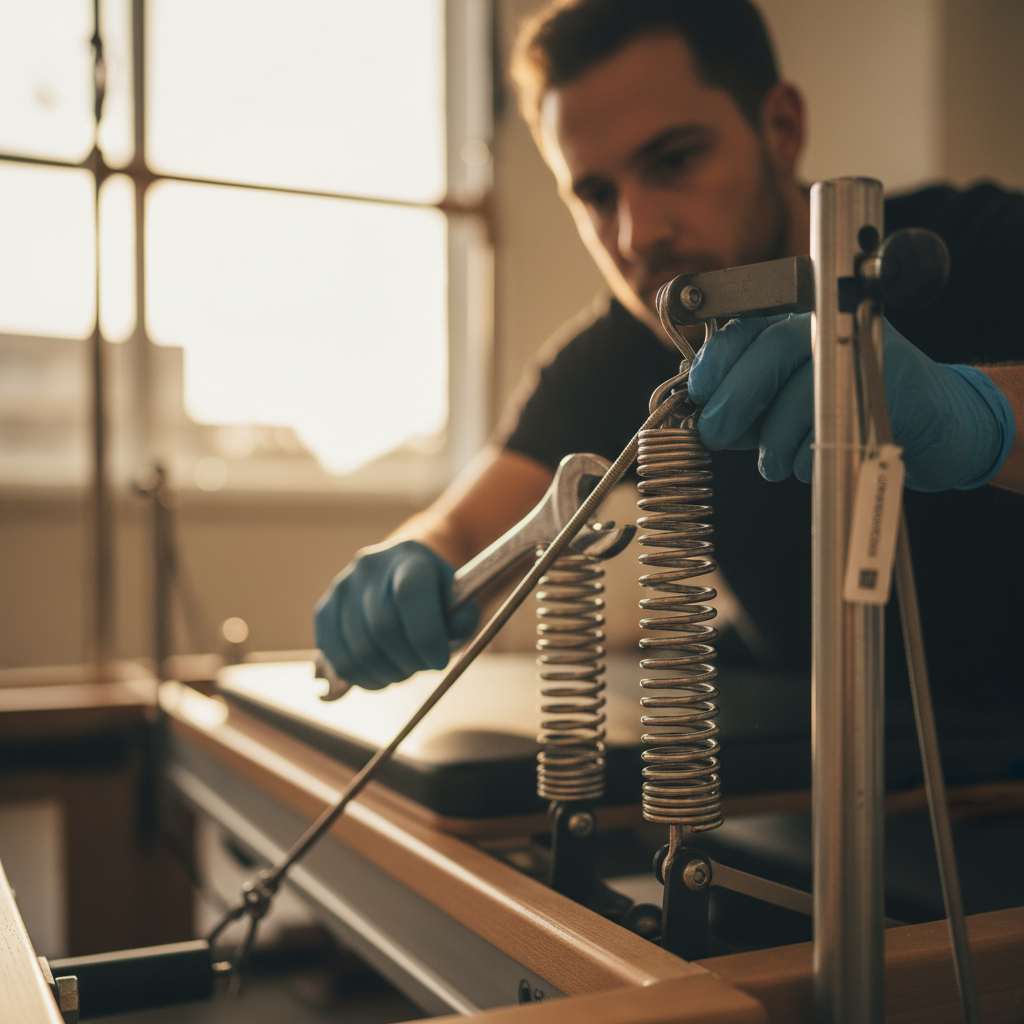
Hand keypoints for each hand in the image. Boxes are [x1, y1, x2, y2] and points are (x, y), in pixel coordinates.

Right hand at [314, 540, 480, 689]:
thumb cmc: (438, 598)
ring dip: (385, 674)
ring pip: (357, 649)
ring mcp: (342, 586)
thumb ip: (461, 623)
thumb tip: (436, 651)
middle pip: (382, 627)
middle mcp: (370, 566)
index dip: (426, 637)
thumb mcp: (461, 604)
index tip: (440, 661)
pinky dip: (360, 677)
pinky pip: (335, 658)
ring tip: (403, 671)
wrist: (406, 578)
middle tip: (422, 667)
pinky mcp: (324, 610)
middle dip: (408, 661)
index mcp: (410, 556)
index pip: (410, 595)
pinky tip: (380, 674)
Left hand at [687, 312, 1012, 490]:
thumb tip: (697, 416)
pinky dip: (811, 455)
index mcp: (795, 320)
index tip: (698, 393)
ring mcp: (866, 348)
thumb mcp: (781, 400)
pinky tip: (807, 463)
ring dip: (774, 439)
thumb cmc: (839, 409)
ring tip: (770, 464)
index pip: (747, 325)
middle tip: (713, 434)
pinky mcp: (896, 382)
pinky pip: (839, 424)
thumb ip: (742, 401)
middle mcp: (830, 324)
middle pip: (773, 348)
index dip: (716, 358)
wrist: (926, 420)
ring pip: (803, 391)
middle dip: (735, 398)